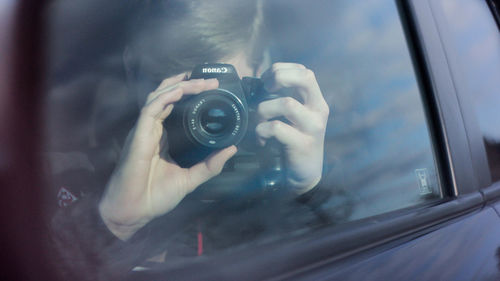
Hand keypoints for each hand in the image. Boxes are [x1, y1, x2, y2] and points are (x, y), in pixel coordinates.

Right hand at [98, 73, 236, 240]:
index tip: (211, 88)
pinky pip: (151, 108)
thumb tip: (232, 149)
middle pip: (169, 96)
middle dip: (189, 84)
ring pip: (161, 96)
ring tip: (202, 82)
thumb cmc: (156, 196)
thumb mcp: (190, 179)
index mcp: (164, 137)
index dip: (190, 94)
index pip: (176, 107)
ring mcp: (145, 130)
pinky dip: (166, 96)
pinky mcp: (139, 134)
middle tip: (211, 80)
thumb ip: (210, 165)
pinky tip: (181, 90)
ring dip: (181, 86)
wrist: (134, 211)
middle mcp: (154, 129)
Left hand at [257, 63, 328, 194]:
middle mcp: (318, 109)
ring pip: (287, 103)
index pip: (304, 71)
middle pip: (305, 77)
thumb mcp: (293, 117)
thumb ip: (283, 99)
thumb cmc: (293, 142)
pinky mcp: (303, 143)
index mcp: (316, 100)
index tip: (266, 82)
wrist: (304, 174)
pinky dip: (262, 131)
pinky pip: (277, 128)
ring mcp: (313, 126)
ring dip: (264, 110)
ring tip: (258, 121)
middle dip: (279, 77)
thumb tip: (257, 85)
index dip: (281, 70)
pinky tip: (261, 139)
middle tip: (265, 91)